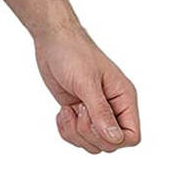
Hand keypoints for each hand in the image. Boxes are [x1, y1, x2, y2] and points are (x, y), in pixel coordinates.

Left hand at [35, 26, 140, 153]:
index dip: (114, 139)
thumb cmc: (72, 52)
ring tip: (70, 109)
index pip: (132, 136)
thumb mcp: (86, 82)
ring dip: (76, 132)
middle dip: (89, 133)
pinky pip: (77, 137)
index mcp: (123, 98)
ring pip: (93, 144)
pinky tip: (63, 111)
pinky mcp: (78, 112)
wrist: (52, 39)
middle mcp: (112, 107)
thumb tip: (114, 139)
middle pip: (111, 144)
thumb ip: (100, 111)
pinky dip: (66, 130)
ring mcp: (94, 111)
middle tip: (79, 109)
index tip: (94, 119)